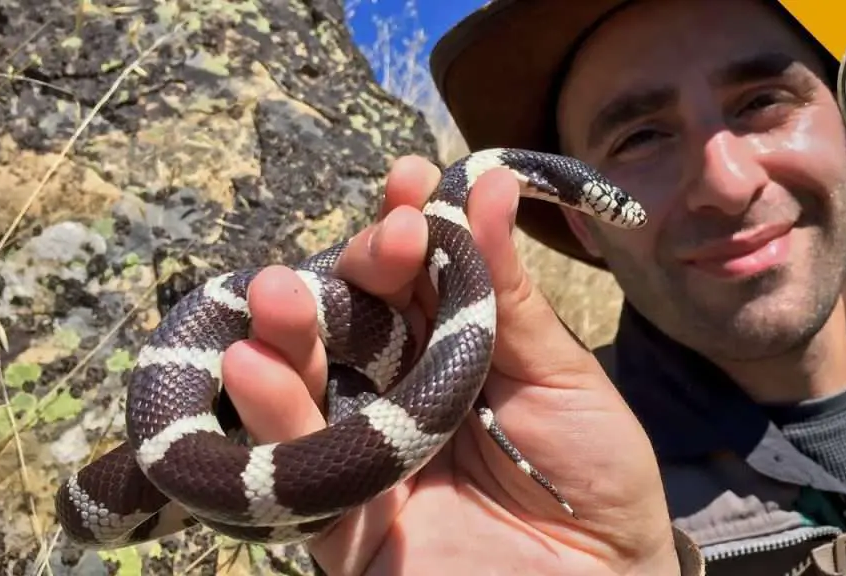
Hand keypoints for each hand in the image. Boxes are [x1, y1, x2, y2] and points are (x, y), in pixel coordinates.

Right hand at [221, 155, 681, 574]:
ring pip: (310, 381)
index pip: (414, 276)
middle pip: (356, 317)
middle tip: (384, 243)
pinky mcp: (341, 513)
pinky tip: (251, 366)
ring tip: (275, 293)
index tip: (410, 182)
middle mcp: (397, 386)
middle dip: (360, 271)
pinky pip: (298, 466)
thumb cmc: (594, 475)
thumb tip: (485, 186)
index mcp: (451, 347)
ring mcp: (366, 445)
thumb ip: (508, 296)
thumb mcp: (562, 377)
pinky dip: (273, 417)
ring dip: (289, 333)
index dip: (408, 228)